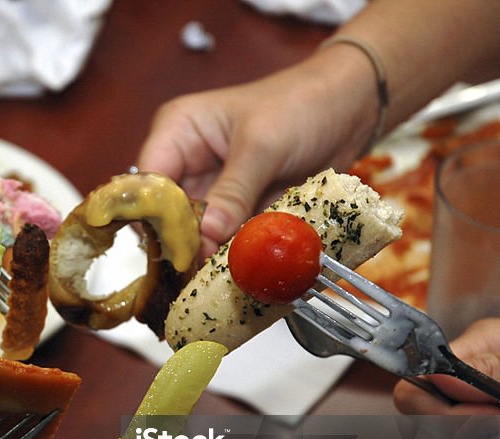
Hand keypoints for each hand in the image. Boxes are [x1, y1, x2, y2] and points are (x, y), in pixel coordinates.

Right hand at [135, 46, 378, 259]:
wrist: (351, 106)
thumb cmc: (301, 104)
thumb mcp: (262, 146)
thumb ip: (233, 191)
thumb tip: (207, 233)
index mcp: (178, 132)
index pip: (149, 182)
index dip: (156, 216)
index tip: (175, 248)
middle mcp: (188, 163)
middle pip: (169, 214)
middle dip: (185, 242)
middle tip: (201, 268)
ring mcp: (213, 189)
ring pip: (197, 232)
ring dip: (211, 252)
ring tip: (223, 272)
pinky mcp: (237, 209)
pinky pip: (227, 237)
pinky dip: (235, 251)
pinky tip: (242, 267)